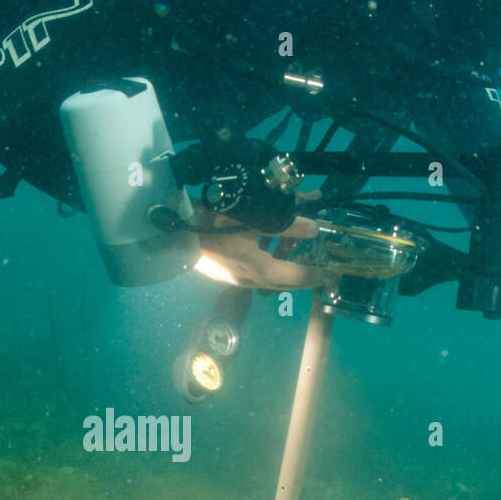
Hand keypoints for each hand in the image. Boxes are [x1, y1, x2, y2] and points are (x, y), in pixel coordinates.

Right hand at [192, 207, 324, 290]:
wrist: (173, 231)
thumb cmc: (215, 222)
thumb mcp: (254, 219)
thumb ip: (286, 224)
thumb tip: (312, 229)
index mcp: (257, 268)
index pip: (293, 277)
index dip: (312, 275)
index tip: (327, 273)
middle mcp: (246, 279)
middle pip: (280, 280)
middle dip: (297, 271)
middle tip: (312, 259)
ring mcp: (232, 277)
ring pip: (265, 274)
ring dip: (279, 261)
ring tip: (286, 243)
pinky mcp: (221, 271)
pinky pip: (250, 270)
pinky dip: (262, 258)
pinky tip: (260, 241)